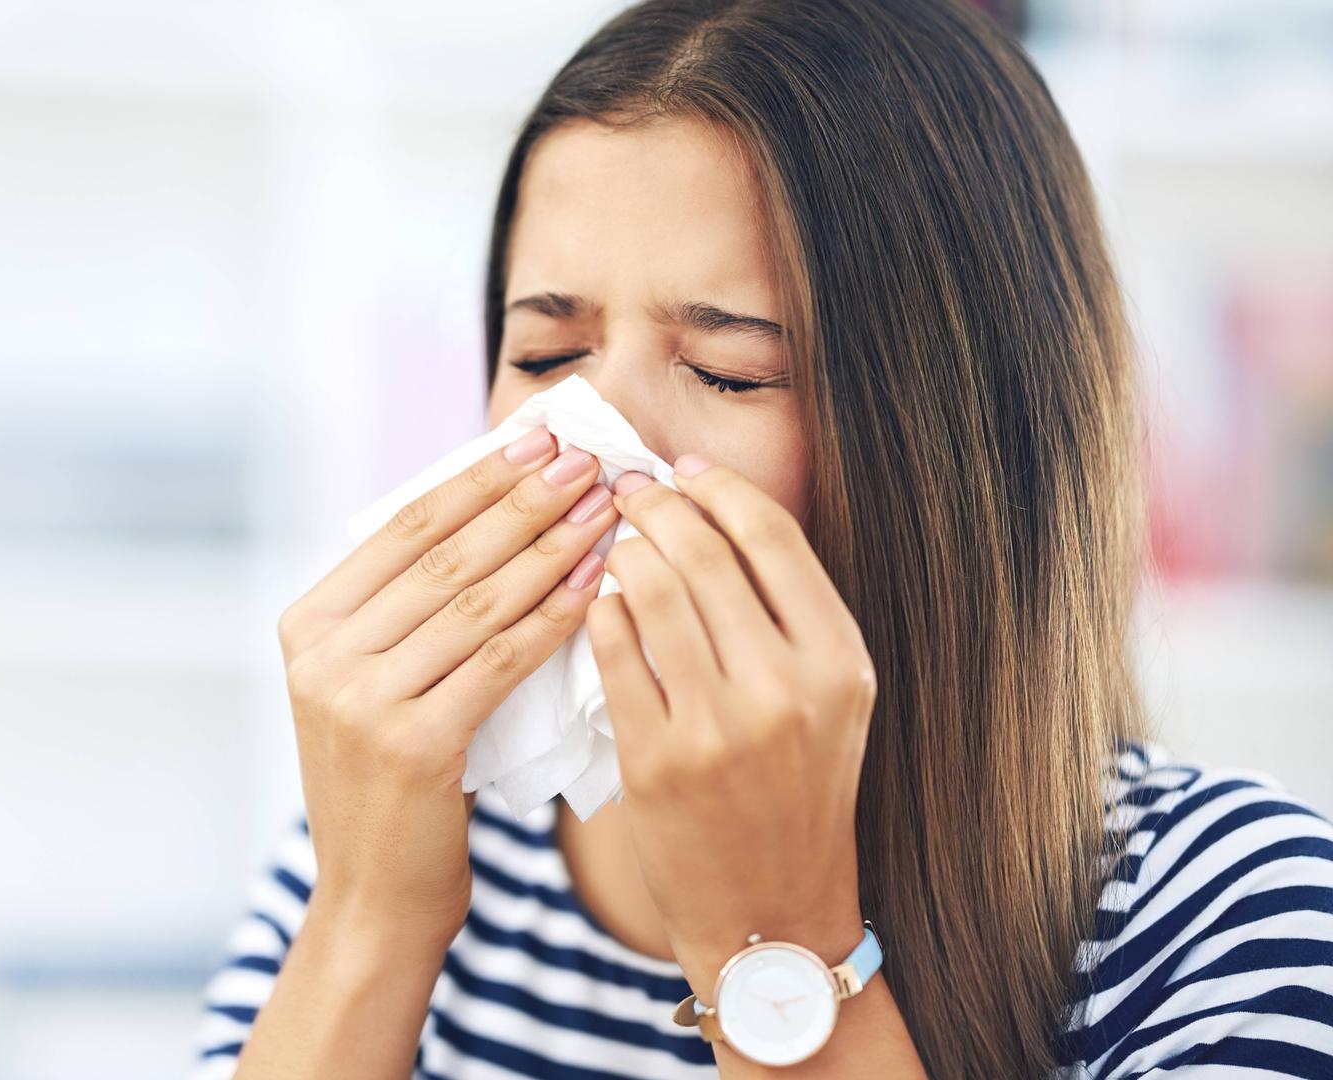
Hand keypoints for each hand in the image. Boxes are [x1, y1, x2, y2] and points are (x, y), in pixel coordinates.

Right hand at [276, 427, 619, 944]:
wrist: (374, 899)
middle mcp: (322, 657)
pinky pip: (499, 661)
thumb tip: (494, 510)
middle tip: (587, 458)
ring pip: (476, 601)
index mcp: (307, 626)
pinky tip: (598, 582)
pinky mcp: (412, 746)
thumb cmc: (394, 788)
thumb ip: (406, 612)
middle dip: (523, 499)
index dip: (476, 478)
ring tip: (606, 507)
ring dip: (550, 546)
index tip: (539, 440)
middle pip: (442, 556)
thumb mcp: (372, 686)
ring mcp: (359, 701)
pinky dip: (554, 615)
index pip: (402, 528)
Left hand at [586, 456, 876, 999]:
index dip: (718, 487)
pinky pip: (612, 653)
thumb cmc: (796, 794)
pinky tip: (596, 604)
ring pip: (651, 592)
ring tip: (611, 543)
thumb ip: (787, 611)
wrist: (772, 915)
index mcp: (840, 662)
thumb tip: (712, 503)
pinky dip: (598, 613)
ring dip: (622, 551)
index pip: (772, 535)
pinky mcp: (656, 761)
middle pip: (704, 552)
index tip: (682, 469)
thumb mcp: (830, 700)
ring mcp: (719, 728)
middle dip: (655, 505)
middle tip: (625, 490)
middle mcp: (787, 689)